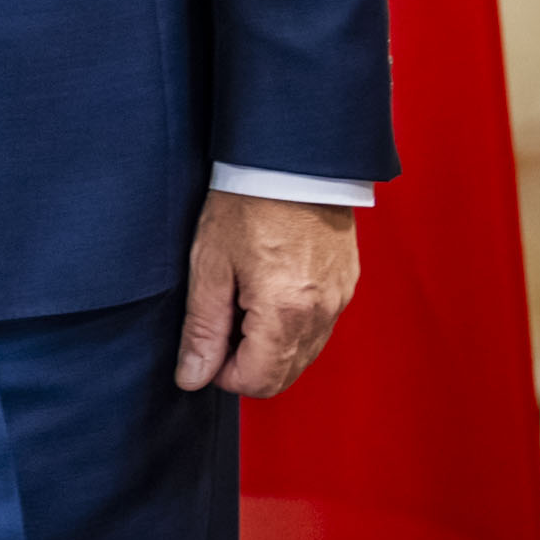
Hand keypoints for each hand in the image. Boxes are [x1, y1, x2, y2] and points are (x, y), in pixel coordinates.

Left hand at [174, 190, 359, 395]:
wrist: (291, 158)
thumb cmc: (246, 203)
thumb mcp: (211, 265)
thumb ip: (203, 329)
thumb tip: (192, 377)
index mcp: (285, 313)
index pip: (257, 381)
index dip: (222, 374)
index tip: (205, 346)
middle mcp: (321, 314)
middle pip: (284, 376)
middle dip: (247, 366)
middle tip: (220, 325)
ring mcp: (339, 300)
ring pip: (304, 354)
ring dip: (270, 348)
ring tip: (242, 302)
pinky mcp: (346, 284)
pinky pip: (320, 328)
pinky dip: (292, 327)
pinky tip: (268, 292)